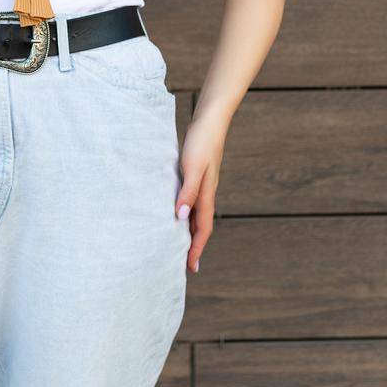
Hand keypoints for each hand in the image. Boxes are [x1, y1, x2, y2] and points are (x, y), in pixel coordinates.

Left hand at [174, 116, 226, 274]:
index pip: (202, 229)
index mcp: (207, 195)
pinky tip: (177, 213)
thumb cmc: (201, 141)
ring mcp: (203, 185)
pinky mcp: (196, 175)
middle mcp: (206, 193)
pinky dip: (185, 213)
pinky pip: (191, 202)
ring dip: (189, 231)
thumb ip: (188, 192)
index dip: (196, 249)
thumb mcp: (193, 167)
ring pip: (196, 215)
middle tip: (184, 264)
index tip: (190, 267)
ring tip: (178, 244)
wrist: (210, 119)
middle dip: (194, 246)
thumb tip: (180, 218)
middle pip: (200, 226)